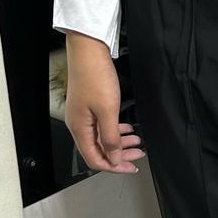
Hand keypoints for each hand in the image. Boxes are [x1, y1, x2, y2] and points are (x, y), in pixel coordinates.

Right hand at [63, 32, 145, 173]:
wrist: (88, 51)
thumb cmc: (96, 77)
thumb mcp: (107, 111)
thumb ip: (110, 137)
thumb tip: (113, 159)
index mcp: (79, 129)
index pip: (94, 159)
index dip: (113, 166)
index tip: (131, 167)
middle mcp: (78, 125)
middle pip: (98, 150)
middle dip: (119, 155)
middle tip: (139, 154)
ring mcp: (83, 115)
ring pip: (102, 137)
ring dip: (119, 142)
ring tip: (137, 141)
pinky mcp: (89, 106)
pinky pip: (102, 125)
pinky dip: (115, 130)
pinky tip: (127, 128)